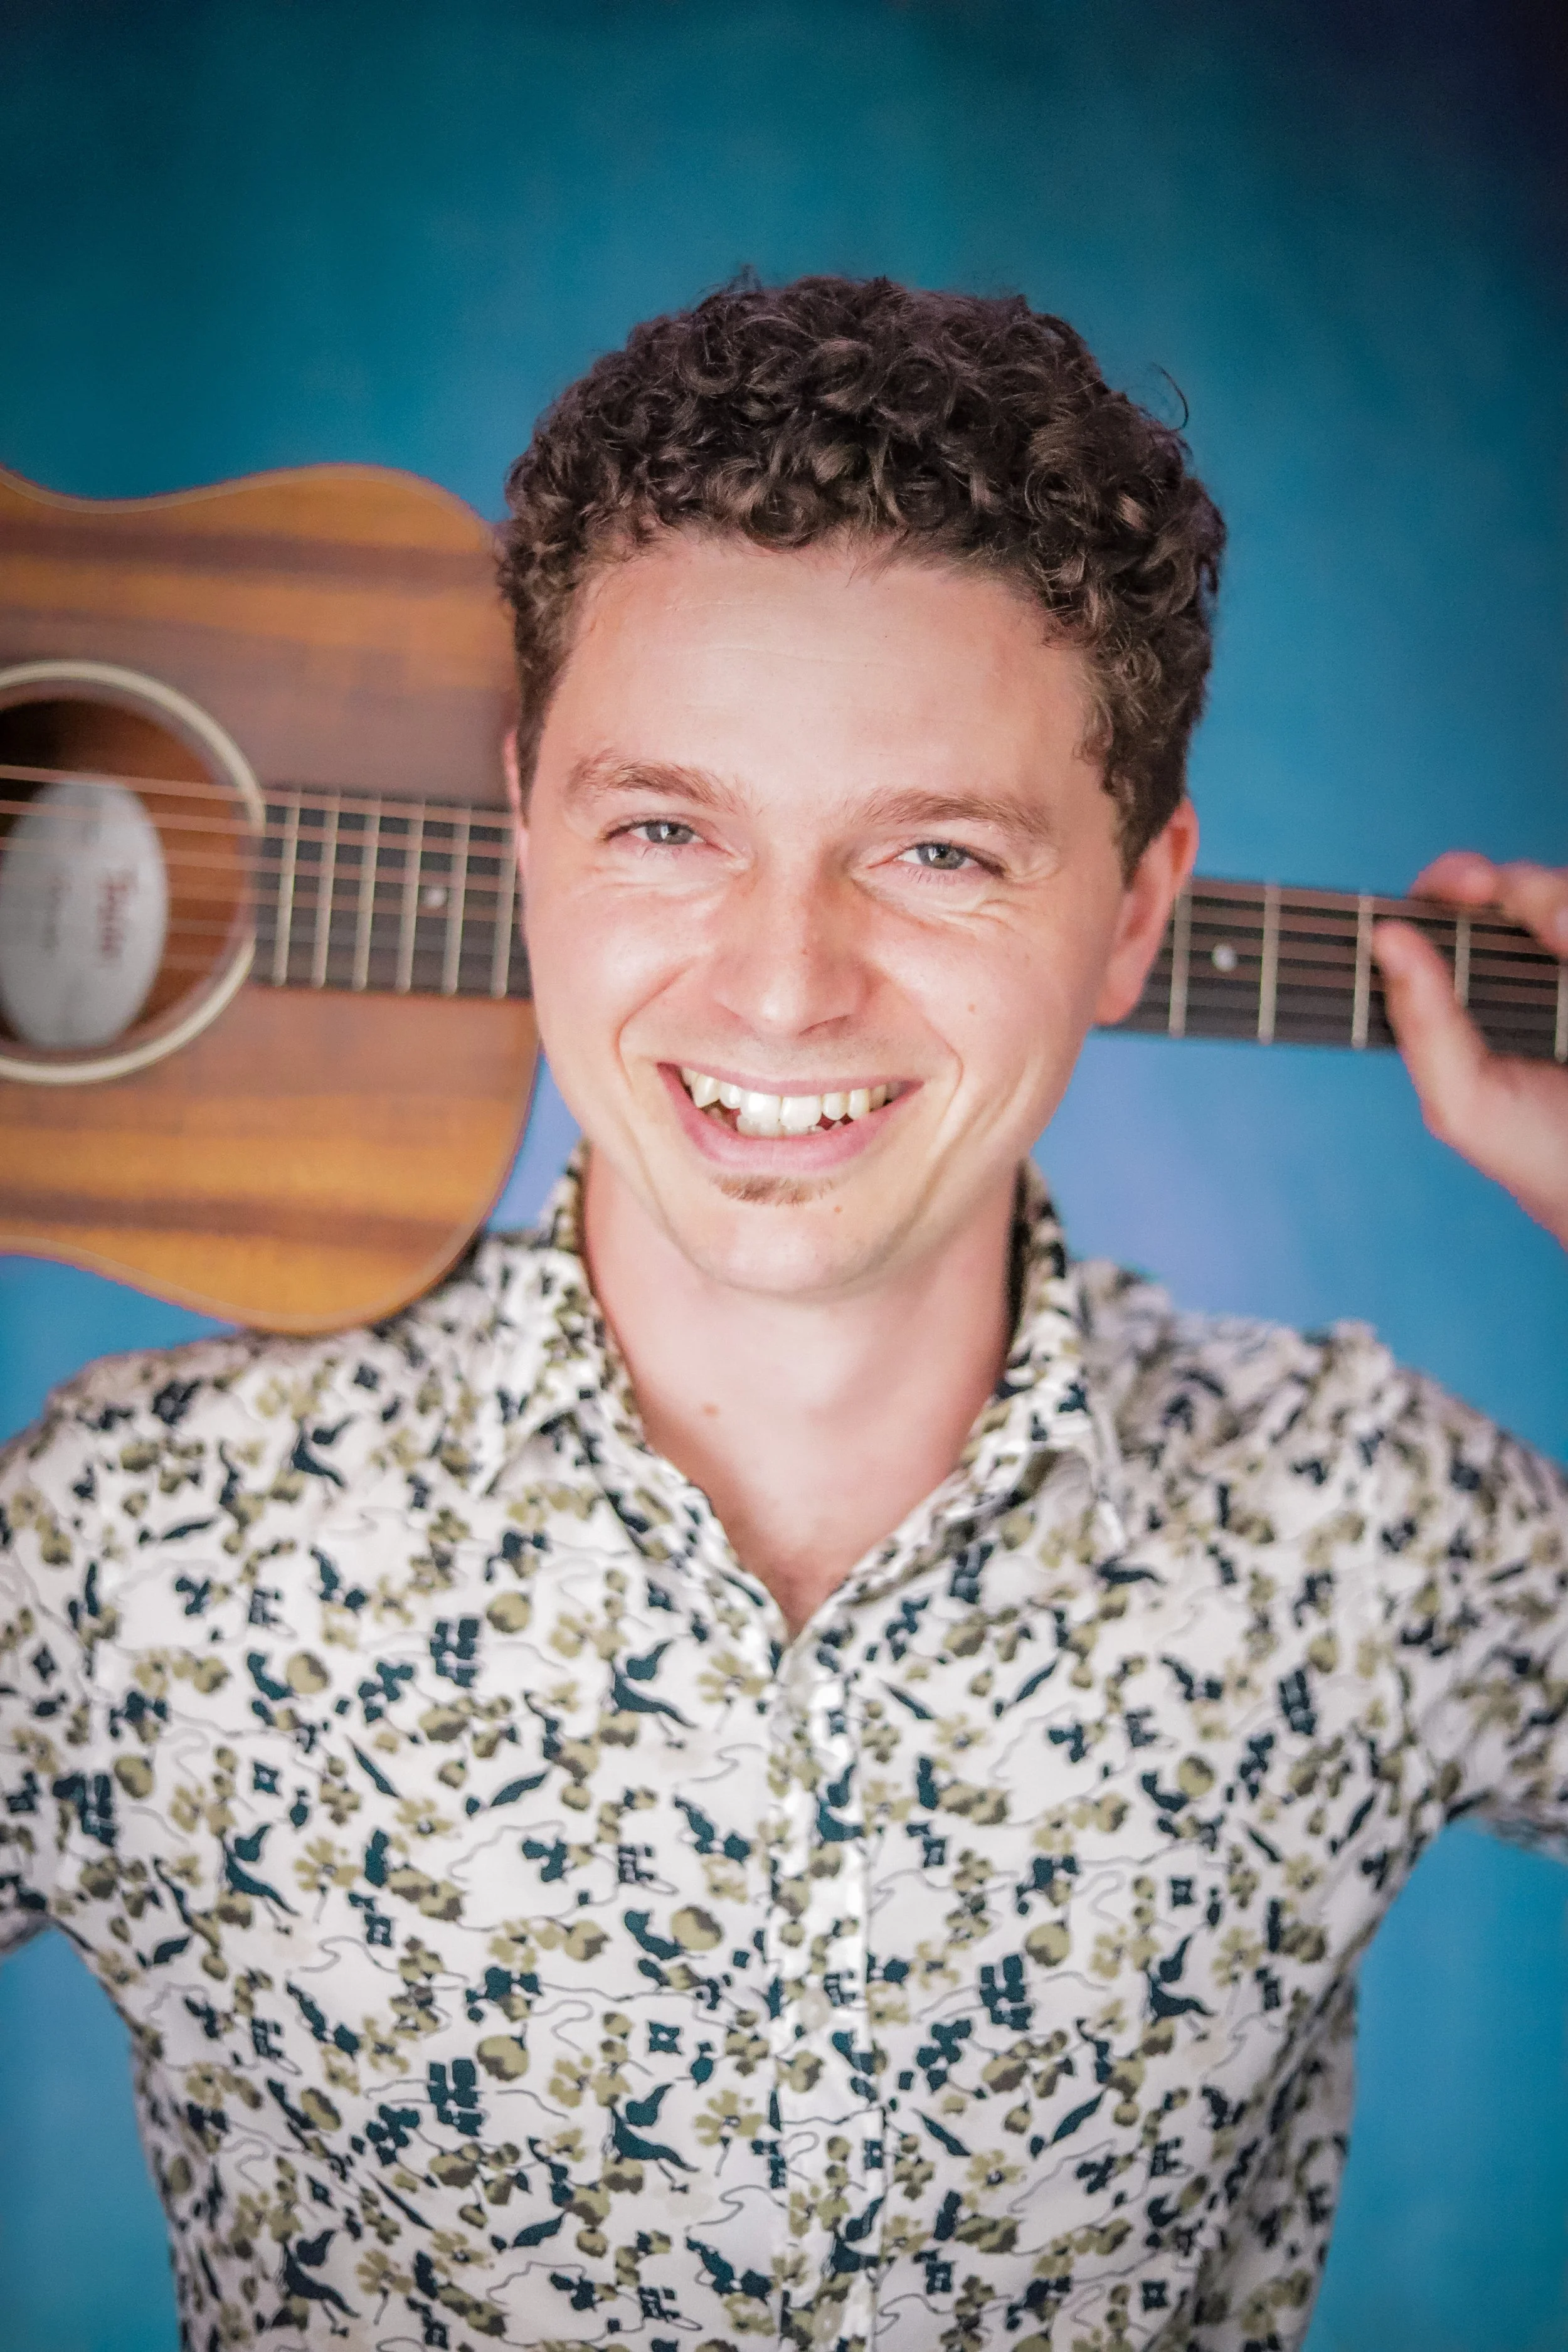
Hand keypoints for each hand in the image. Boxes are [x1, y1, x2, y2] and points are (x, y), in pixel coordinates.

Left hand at [1374, 853, 1567, 1248]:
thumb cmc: (1528, 1147)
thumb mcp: (1463, 1101)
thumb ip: (1422, 1025)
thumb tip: (1386, 939)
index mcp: (1462, 987)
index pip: (1445, 908)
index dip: (1452, 883)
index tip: (1474, 884)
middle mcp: (1518, 962)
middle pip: (1512, 885)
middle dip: (1526, 891)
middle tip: (1553, 928)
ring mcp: (1559, 962)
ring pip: (1559, 892)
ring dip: (1561, 907)